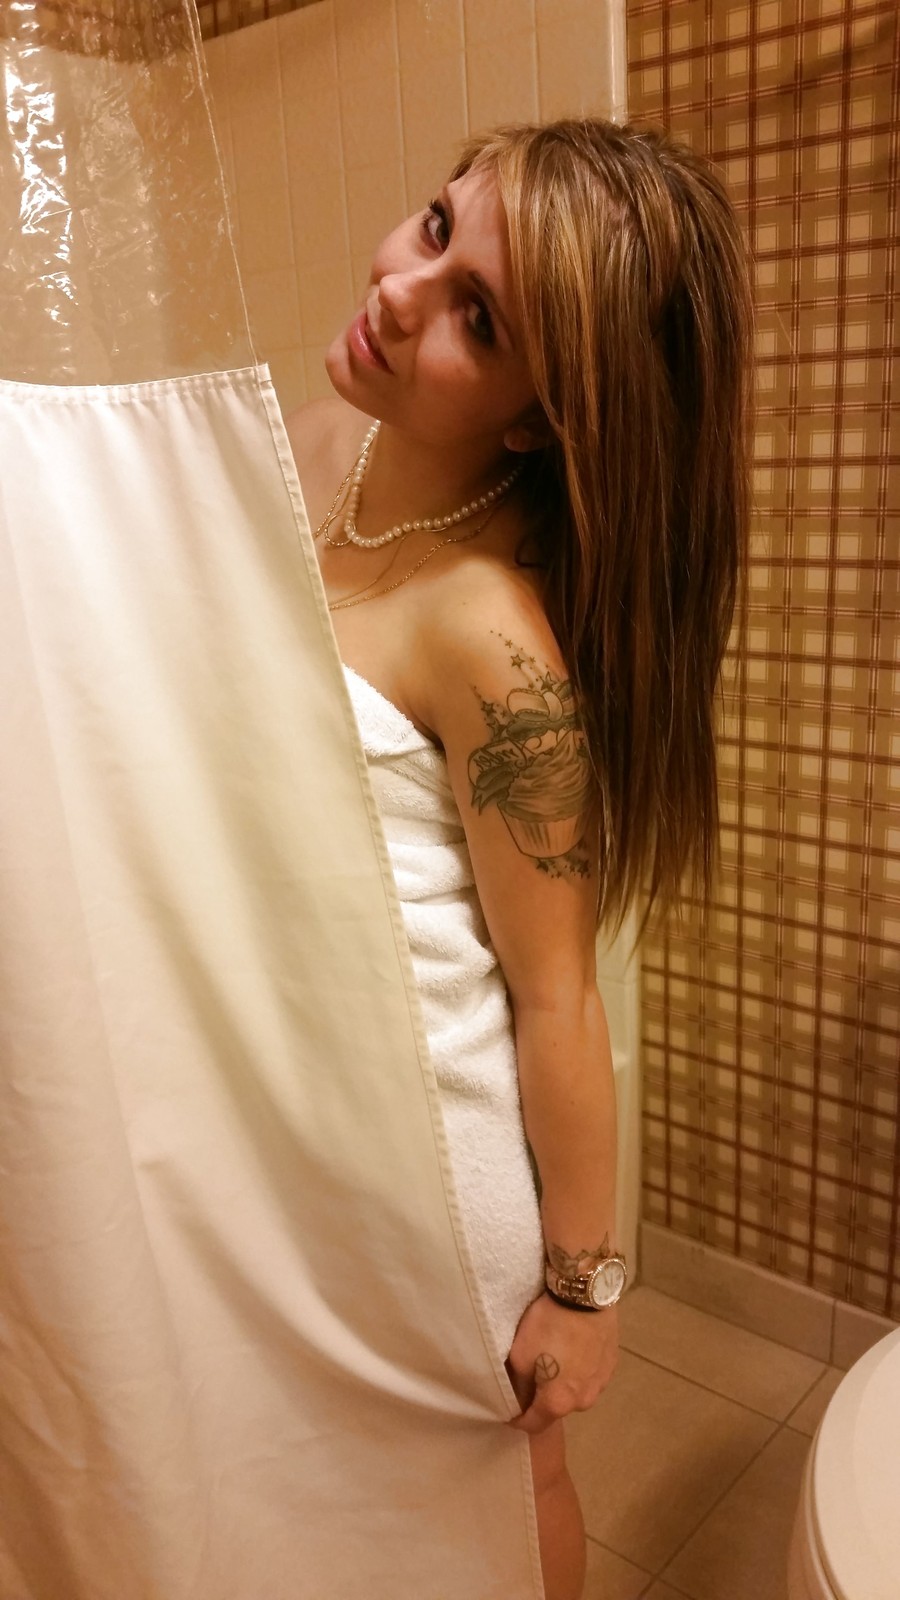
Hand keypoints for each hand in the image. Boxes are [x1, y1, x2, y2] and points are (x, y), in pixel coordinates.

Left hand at [504, 1292, 618, 1434]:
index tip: (508, 1411)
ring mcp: (601, 1384)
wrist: (584, 1295)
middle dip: (541, 1399)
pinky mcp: (610, 1365)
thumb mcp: (520, 1355)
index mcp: (558, 1403)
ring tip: (554, 1359)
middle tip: (531, 1376)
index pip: (533, 1425)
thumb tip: (519, 1401)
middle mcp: (583, 1402)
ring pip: (574, 1393)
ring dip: (563, 1384)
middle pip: (556, 1408)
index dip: (517, 1420)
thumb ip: (518, 1386)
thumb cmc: (548, 1325)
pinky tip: (572, 1349)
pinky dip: (579, 1370)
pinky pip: (589, 1376)